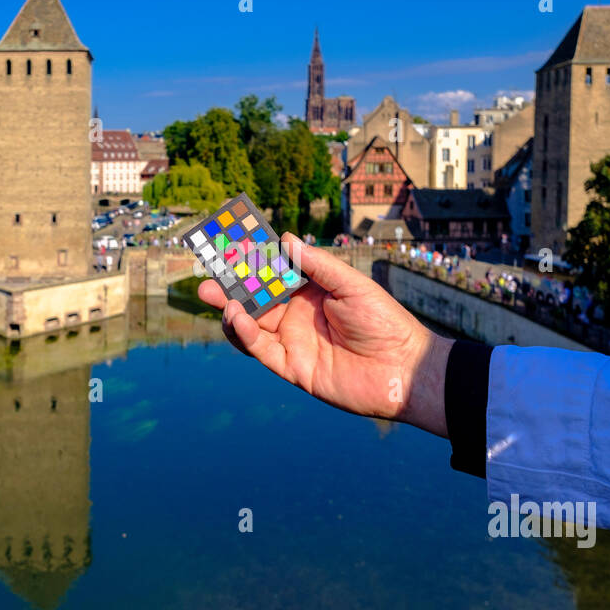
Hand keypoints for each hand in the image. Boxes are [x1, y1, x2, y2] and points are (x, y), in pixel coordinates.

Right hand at [197, 233, 452, 437]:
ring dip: (231, 310)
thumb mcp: (352, 285)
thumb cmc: (385, 322)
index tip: (232, 245)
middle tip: (207, 274)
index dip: (254, 261)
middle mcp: (299, 316)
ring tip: (215, 295)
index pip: (276, 273)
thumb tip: (286, 239)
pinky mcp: (292, 368)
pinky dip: (244, 333)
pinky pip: (261, 349)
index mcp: (313, 292)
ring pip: (251, 325)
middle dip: (232, 286)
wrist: (402, 369)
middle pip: (257, 299)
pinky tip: (235, 316)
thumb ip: (317, 266)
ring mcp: (293, 342)